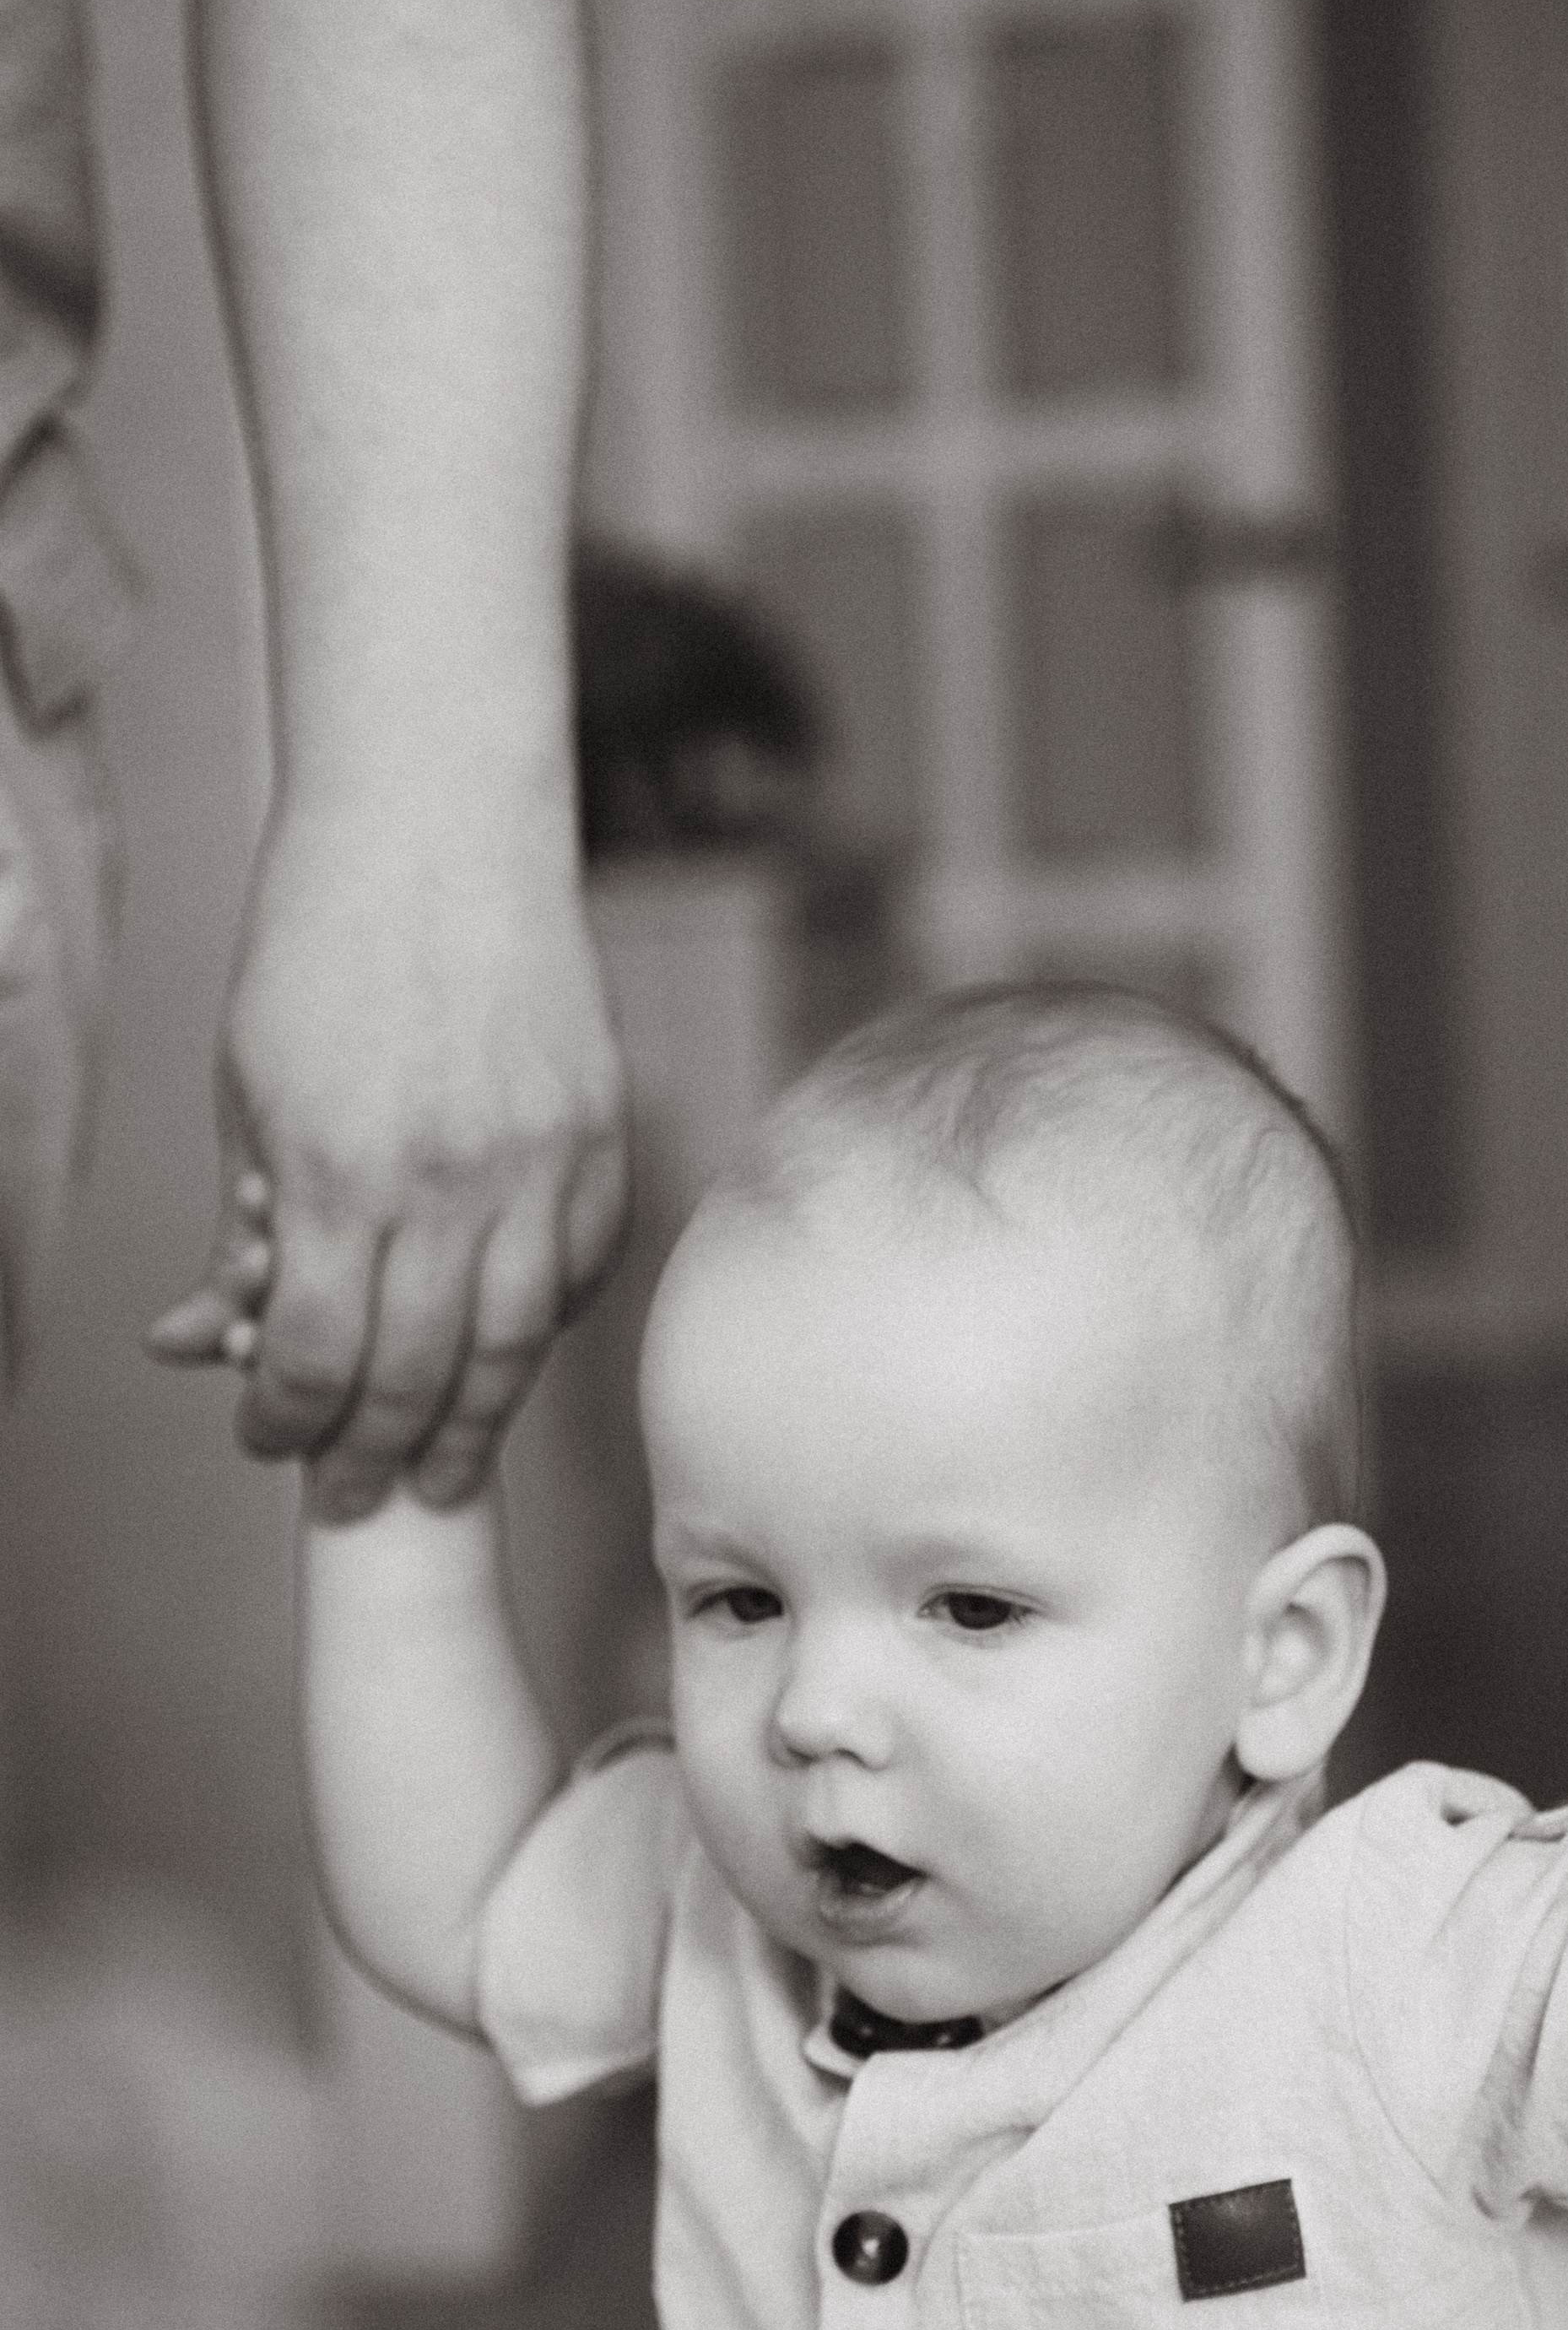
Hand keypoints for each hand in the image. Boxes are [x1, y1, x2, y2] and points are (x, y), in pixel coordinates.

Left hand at [149, 800, 627, 1515]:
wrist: (442, 831)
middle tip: (355, 1498)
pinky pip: (578, 1275)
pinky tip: (503, 1353)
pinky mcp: (604, 1142)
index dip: (285, 1423)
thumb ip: (240, 1229)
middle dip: (375, 1454)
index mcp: (337, 1168)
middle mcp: (449, 1182)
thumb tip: (201, 1341)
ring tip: (440, 1470)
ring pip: (515, 1346)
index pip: (312, 1353)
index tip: (269, 1444)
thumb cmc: (326, 947)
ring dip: (472, 1425)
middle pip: (418, 1373)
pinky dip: (539, 1328)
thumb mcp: (248, 1093)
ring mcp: (542, 1165)